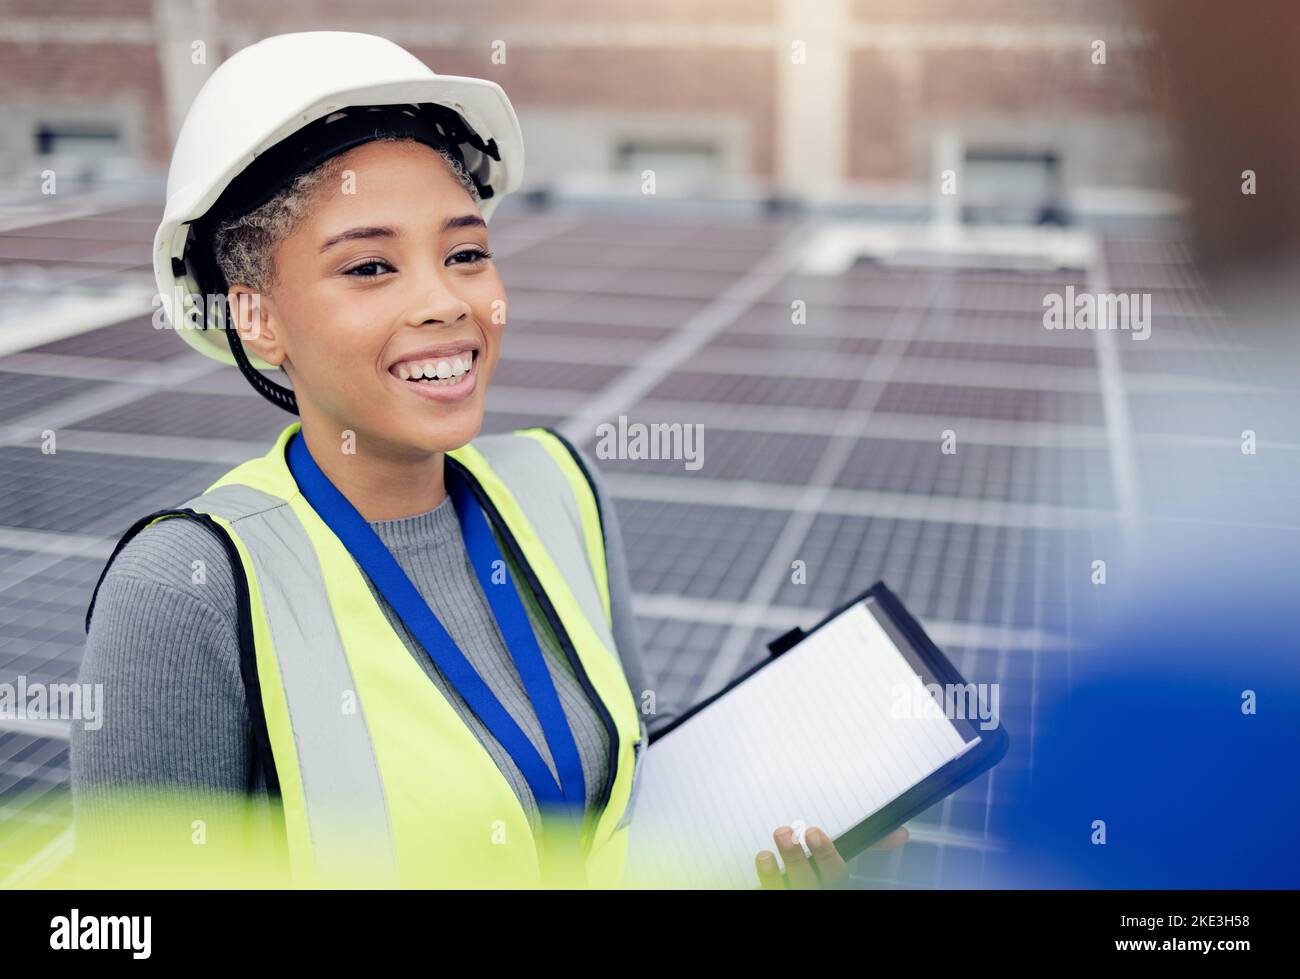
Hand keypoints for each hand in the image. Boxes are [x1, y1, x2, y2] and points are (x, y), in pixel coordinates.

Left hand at [755, 824, 909, 888]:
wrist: (796, 886)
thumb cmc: (821, 867)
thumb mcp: (839, 857)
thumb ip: (869, 844)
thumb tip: (902, 833)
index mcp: (831, 882)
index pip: (835, 873)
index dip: (825, 855)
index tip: (813, 832)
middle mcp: (813, 890)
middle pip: (807, 882)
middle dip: (797, 858)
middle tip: (786, 832)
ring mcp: (791, 894)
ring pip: (784, 888)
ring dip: (774, 869)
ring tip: (769, 846)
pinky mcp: (772, 894)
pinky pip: (765, 891)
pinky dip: (763, 877)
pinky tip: (762, 859)